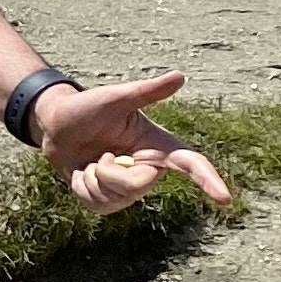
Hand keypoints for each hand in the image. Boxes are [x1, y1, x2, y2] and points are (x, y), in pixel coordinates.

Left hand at [36, 72, 233, 213]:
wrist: (55, 125)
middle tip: (103, 152)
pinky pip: (96, 205)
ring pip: (115, 198)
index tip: (224, 198)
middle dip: (111, 171)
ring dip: (94, 178)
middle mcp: (148, 170)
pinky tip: (82, 171)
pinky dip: (81, 188)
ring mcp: (128, 189)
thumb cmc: (87, 107)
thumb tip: (179, 76)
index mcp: (158, 146)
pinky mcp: (106, 200)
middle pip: (138, 186)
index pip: (190, 164)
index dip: (208, 181)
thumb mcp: (115, 98)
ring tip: (93, 160)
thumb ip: (146, 91)